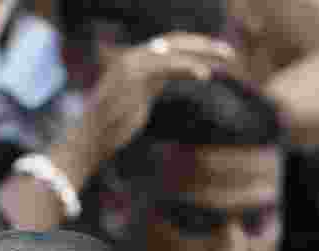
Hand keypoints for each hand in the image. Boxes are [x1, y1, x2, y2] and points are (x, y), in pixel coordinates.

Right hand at [76, 32, 236, 170]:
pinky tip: (205, 74)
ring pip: (174, 52)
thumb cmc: (109, 128)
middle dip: (204, 44)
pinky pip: (167, 67)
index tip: (215, 53)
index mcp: (131, 61)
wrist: (88, 140)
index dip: (193, 46)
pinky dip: (188, 68)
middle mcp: (131, 58)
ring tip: (227, 59)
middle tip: (229, 53)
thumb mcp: (135, 100)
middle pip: (174, 42)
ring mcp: (131, 66)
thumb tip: (170, 77)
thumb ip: (151, 84)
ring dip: (203, 53)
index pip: (168, 45)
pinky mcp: (134, 79)